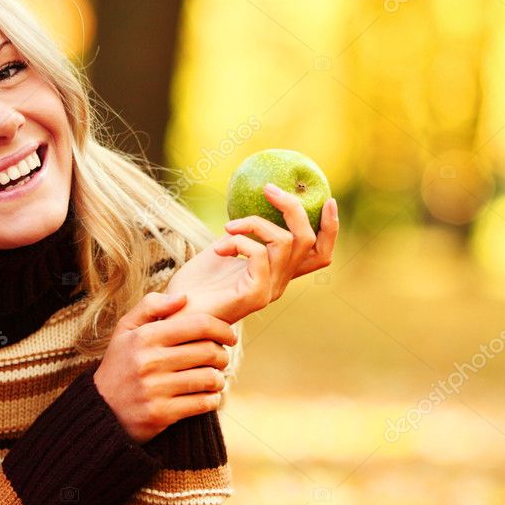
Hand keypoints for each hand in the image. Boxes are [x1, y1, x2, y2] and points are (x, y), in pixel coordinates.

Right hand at [94, 292, 238, 444]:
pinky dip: (213, 399)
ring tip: (215, 377)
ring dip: (219, 378)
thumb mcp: (125, 329)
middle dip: (223, 355)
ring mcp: (156, 389)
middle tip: (221, 358)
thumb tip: (183, 296)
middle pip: (208, 352)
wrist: (100, 410)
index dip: (222, 328)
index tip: (230, 336)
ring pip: (209, 378)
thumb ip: (150, 306)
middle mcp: (150, 361)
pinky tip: (209, 396)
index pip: (198, 325)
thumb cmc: (120, 364)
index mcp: (145, 337)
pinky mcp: (161, 414)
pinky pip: (202, 404)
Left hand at [164, 188, 338, 323]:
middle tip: (269, 189)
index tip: (328, 200)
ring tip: (228, 227)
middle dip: (293, 209)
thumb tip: (255, 201)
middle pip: (309, 241)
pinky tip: (219, 249)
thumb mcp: (224, 248)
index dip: (330, 228)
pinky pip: (259, 254)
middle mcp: (280, 282)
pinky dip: (239, 241)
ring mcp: (270, 290)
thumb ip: (244, 232)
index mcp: (278, 272)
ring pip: (285, 241)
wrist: (174, 314)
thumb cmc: (195, 283)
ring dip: (254, 223)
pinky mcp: (256, 295)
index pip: (319, 253)